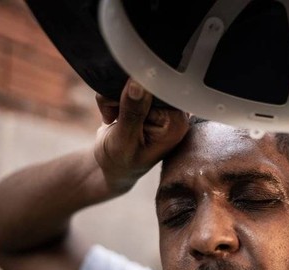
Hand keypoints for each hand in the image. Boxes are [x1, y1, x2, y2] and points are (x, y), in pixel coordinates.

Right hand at [94, 78, 188, 192]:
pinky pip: (127, 85)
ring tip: (112, 117)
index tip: (120, 108)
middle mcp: (174, 113)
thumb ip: (132, 112)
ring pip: (132, 81)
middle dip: (121, 95)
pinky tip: (113, 114)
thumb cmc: (120, 161)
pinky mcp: (147, 101)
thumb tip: (138, 83)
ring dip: (113, 96)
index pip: (156, 90)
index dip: (135, 93)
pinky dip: (112, 96)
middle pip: (145, 83)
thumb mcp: (124, 140)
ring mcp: (161, 107)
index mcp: (176, 124)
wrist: (112, 168)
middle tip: (113, 115)